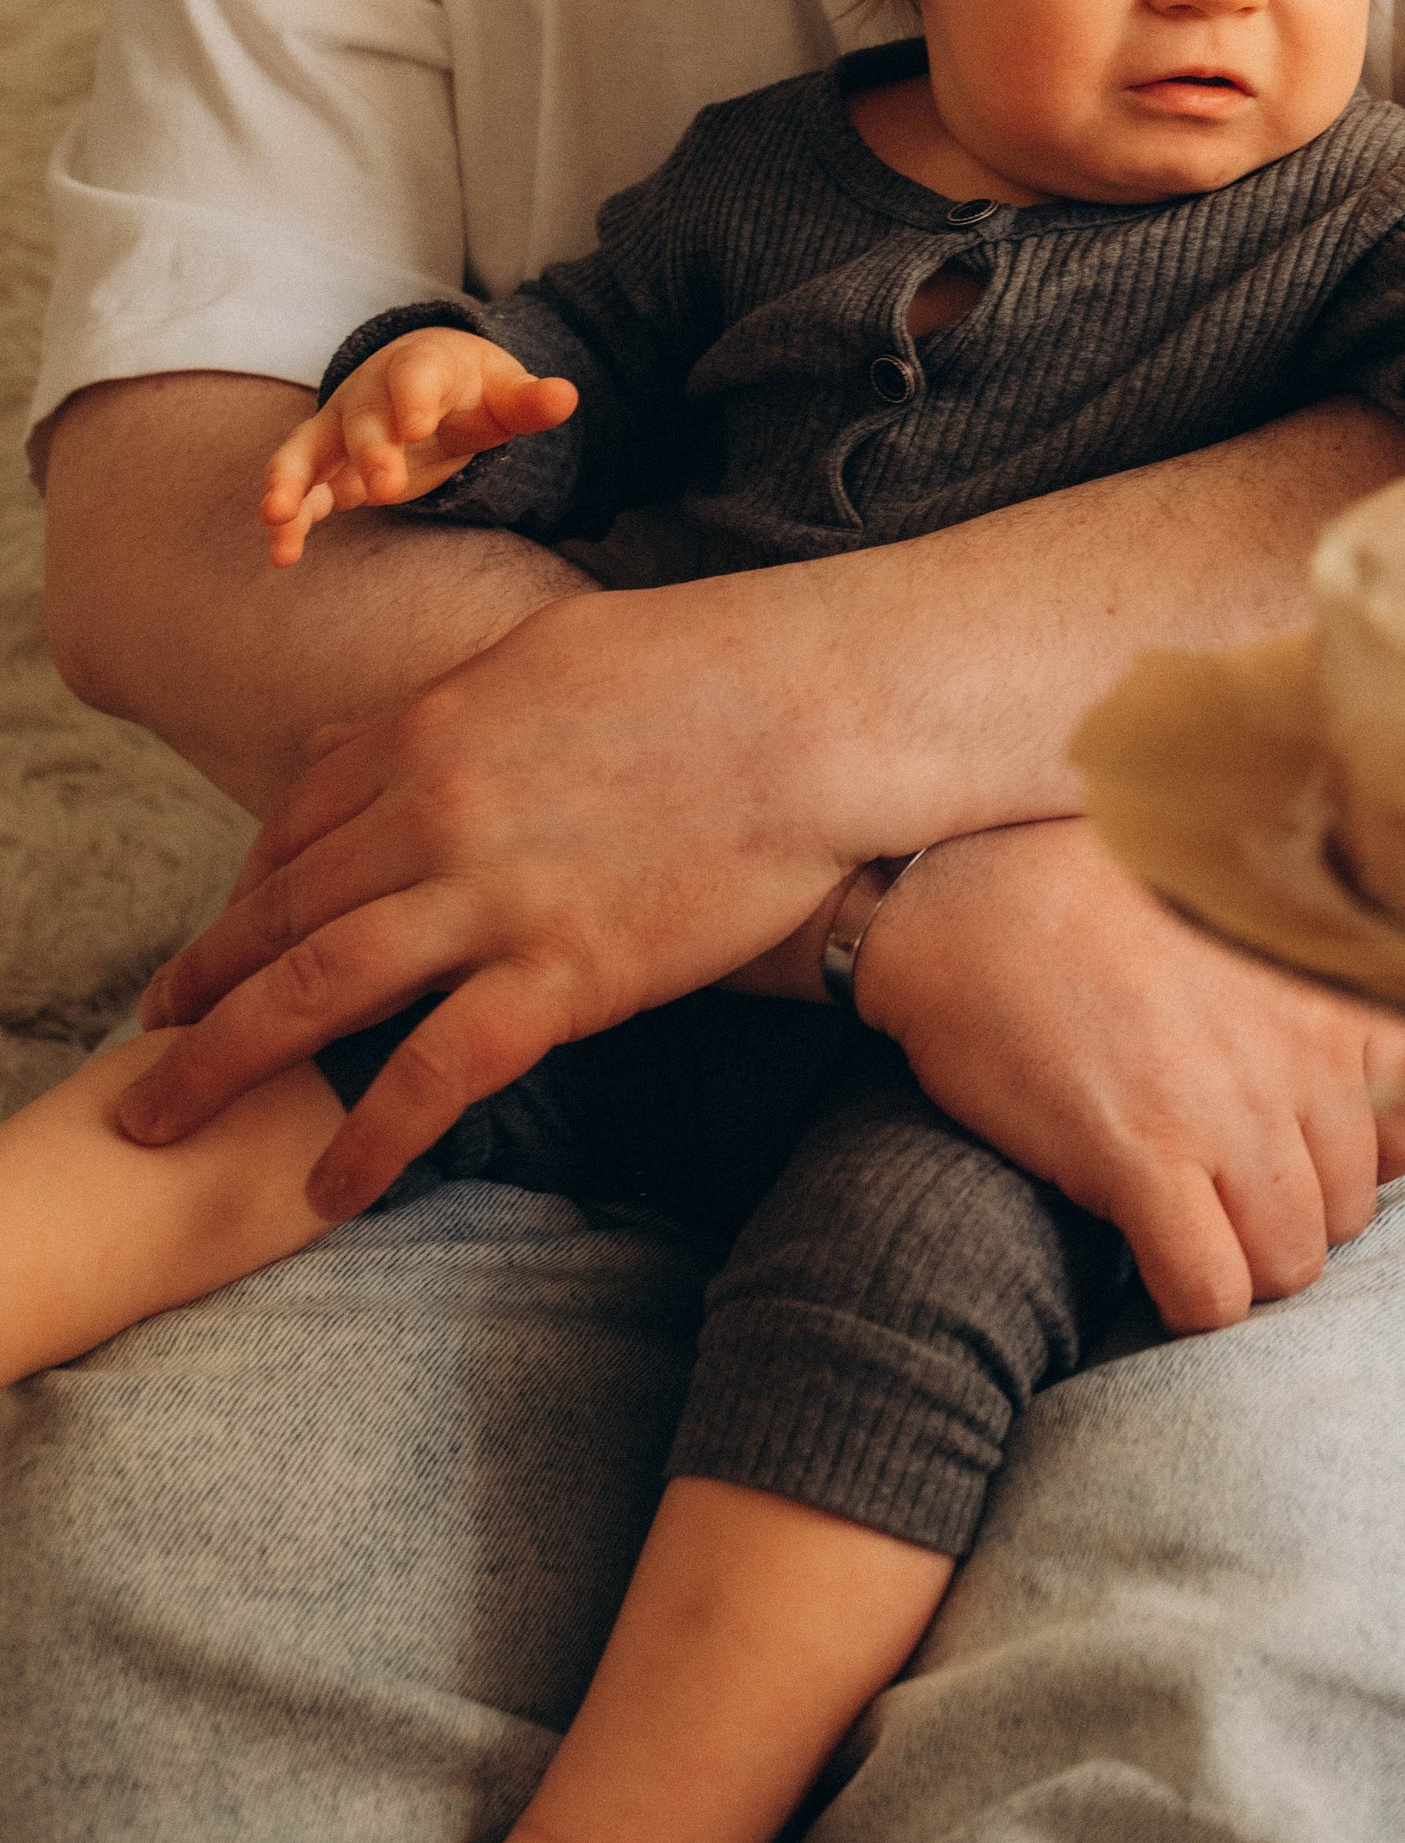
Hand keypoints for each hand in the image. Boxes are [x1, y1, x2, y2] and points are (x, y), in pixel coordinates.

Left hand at [119, 579, 864, 1211]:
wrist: (818, 710)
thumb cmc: (708, 667)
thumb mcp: (548, 653)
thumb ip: (446, 703)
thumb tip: (360, 740)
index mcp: (431, 730)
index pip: (295, 828)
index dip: (241, 894)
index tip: (219, 942)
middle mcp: (436, 812)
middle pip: (278, 915)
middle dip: (196, 985)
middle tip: (148, 1038)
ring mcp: (494, 896)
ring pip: (315, 995)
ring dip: (223, 1064)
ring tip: (164, 1121)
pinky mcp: (565, 975)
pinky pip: (434, 1075)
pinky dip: (367, 1140)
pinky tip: (326, 1189)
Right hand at [259, 330, 577, 565]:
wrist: (426, 378)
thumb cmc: (470, 388)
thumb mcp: (503, 392)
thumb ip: (529, 402)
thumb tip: (567, 396)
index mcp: (420, 368)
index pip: (414, 376)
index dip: (411, 397)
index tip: (415, 425)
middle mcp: (370, 395)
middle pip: (363, 418)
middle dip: (370, 451)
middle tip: (387, 488)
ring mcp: (342, 431)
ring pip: (308, 451)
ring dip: (291, 482)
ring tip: (277, 517)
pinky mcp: (330, 467)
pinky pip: (303, 489)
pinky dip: (290, 517)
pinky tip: (282, 554)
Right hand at [858, 822, 1404, 1332]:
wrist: (966, 895)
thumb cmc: (1100, 914)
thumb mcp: (1248, 944)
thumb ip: (1348, 1026)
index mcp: (1332, 993)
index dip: (1346, 1163)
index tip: (1283, 1147)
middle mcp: (1300, 1051)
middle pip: (1346, 1213)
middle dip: (1288, 1219)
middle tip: (1215, 1188)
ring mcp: (1224, 1107)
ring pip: (1289, 1264)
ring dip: (1239, 1265)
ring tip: (1181, 1222)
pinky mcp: (1140, 1155)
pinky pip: (1209, 1292)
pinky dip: (1186, 1300)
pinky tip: (1144, 1255)